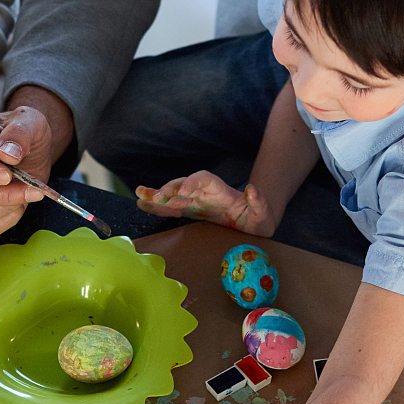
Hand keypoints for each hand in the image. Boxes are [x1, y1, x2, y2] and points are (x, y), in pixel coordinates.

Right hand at [0, 93, 63, 234]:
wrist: (29, 151)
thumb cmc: (22, 132)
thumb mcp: (28, 120)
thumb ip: (19, 131)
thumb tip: (7, 155)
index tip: (6, 174)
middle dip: (1, 193)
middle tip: (32, 187)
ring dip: (10, 204)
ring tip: (32, 189)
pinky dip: (11, 216)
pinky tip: (21, 200)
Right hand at [135, 171, 273, 235]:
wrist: (254, 223)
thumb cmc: (259, 218)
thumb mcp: (264, 213)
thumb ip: (259, 202)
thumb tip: (252, 189)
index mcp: (221, 191)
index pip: (204, 179)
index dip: (192, 182)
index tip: (183, 191)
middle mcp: (205, 193)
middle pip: (184, 184)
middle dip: (169, 189)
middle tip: (156, 198)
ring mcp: (196, 201)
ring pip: (173, 196)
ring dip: (157, 195)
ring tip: (139, 196)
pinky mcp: (191, 211)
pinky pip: (171, 208)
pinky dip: (157, 207)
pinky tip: (143, 205)